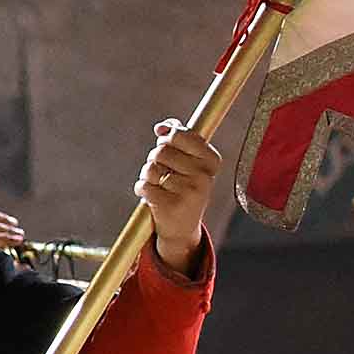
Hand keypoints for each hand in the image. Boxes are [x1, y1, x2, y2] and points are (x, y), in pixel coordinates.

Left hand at [136, 120, 222, 268]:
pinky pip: (143, 186)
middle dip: (154, 159)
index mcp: (211, 161)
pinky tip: (151, 196)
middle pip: (161, 151)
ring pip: (150, 168)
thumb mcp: (188, 162)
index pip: (182, 135)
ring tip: (157, 184)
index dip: (167, 138)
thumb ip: (179, 138)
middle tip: (162, 172)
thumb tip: (163, 126)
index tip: (167, 143)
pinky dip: (141, 189)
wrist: (182, 226)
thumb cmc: (183, 187)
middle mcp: (204, 176)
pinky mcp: (171, 205)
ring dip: (147, 175)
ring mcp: (189, 192)